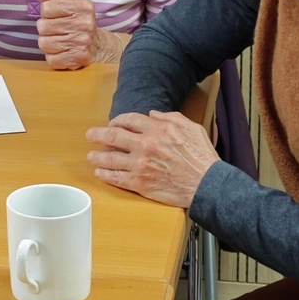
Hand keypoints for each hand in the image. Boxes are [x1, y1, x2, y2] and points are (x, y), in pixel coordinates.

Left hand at [35, 0, 121, 68]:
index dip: (47, 12)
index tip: (55, 15)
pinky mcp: (78, 59)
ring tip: (59, 40)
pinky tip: (63, 51)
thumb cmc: (78, 21)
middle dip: (45, 28)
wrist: (98, 46)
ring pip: (44, 43)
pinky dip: (53, 56)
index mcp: (82, 6)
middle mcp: (85, 24)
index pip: (46, 8)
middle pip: (43, 26)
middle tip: (57, 29)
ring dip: (48, 43)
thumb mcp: (70, 2)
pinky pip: (51, 59)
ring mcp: (82, 43)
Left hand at [85, 111, 218, 207]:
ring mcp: (140, 165)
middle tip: (90, 135)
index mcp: (156, 130)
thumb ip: (170, 117)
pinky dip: (105, 175)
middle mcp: (145, 145)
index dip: (117, 121)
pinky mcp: (140, 183)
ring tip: (91, 156)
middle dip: (97, 135)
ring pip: (110, 159)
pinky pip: (117, 178)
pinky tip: (99, 173)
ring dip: (97, 157)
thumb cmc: (201, 156)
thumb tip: (152, 114)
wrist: (207, 184)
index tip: (113, 123)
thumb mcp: (190, 127)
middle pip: (113, 136)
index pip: (128, 120)